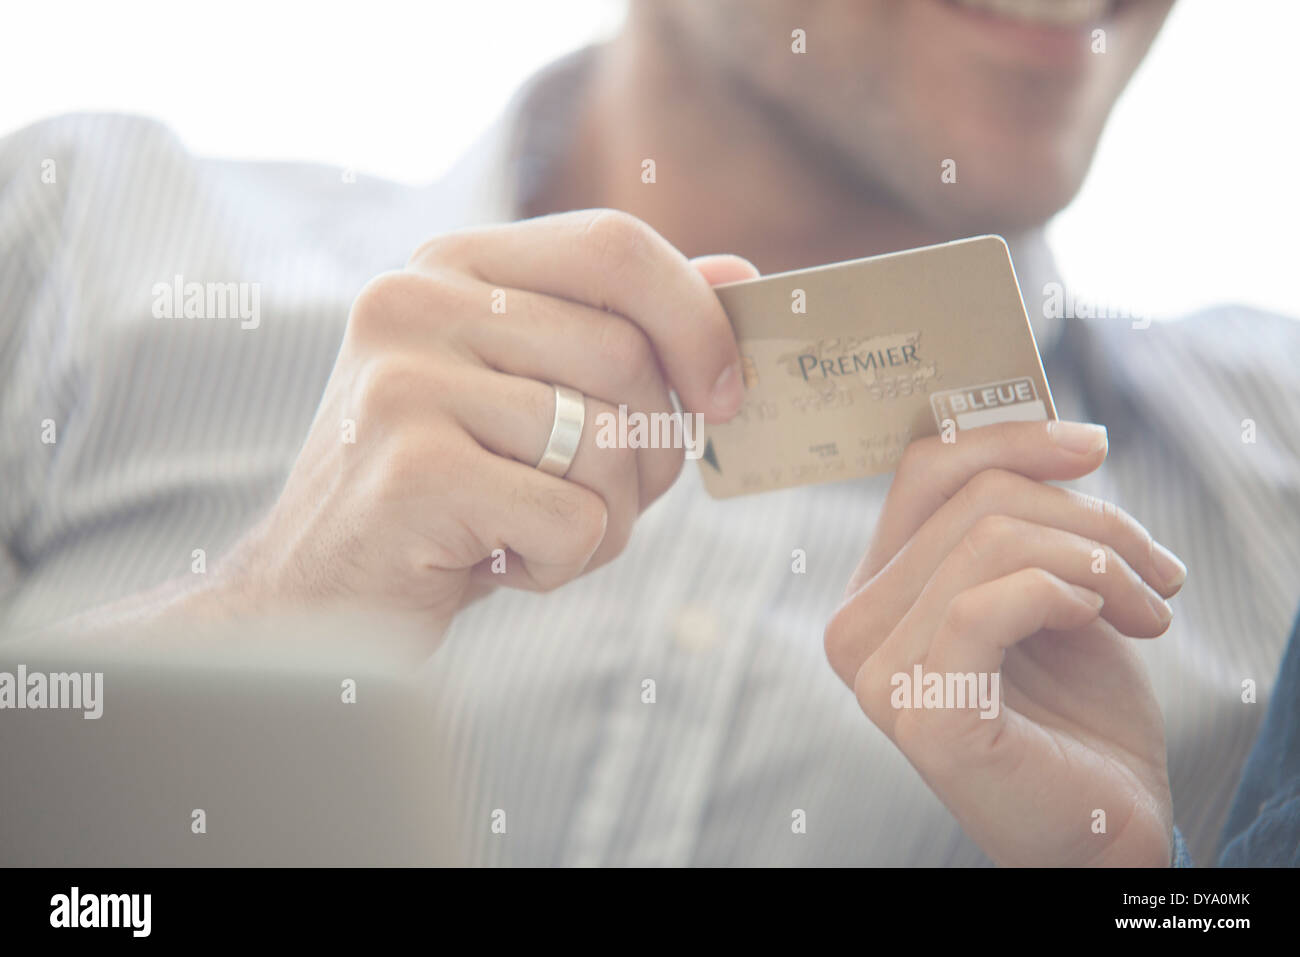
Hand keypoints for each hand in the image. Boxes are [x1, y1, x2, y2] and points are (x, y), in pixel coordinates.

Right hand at [215, 210, 755, 635]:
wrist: (313, 601)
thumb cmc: (446, 498)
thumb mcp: (529, 398)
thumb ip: (621, 330)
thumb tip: (739, 279)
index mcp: (449, 266)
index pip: (613, 244)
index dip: (695, 319)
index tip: (725, 397)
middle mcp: (413, 302)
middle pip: (624, 355)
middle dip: (651, 452)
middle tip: (606, 502)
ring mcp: (403, 383)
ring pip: (607, 444)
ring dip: (606, 520)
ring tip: (535, 537)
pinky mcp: (411, 471)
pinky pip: (573, 519)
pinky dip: (563, 565)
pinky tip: (499, 567)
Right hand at [825, 420, 1184, 865]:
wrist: (1106, 824)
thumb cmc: (1076, 711)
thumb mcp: (1047, 589)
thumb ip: (1018, 521)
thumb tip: (1045, 428)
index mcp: (876, 592)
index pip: (922, 472)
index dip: (1007, 439)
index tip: (1092, 445)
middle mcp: (855, 628)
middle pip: (970, 499)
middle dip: (1085, 518)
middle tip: (1155, 568)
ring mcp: (877, 673)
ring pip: (989, 542)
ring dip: (1096, 562)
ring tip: (1149, 607)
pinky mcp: (922, 711)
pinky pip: (989, 603)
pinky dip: (1066, 594)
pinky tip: (1102, 623)